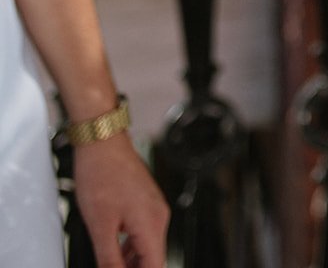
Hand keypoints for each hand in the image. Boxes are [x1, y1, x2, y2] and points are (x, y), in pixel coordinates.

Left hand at [73, 135, 169, 267]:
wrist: (102, 141)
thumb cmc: (102, 173)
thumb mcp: (100, 226)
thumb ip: (109, 259)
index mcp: (152, 224)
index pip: (155, 267)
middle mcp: (159, 215)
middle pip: (153, 258)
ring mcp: (154, 206)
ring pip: (148, 246)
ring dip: (132, 262)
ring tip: (111, 265)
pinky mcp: (146, 201)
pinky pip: (143, 231)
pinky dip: (131, 246)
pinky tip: (115, 251)